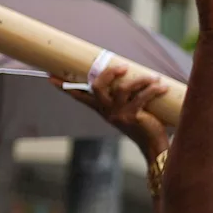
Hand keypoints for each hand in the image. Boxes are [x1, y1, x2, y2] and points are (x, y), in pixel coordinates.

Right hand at [50, 63, 169, 157]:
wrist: (153, 146)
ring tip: (154, 77)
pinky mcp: (132, 117)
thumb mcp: (130, 109)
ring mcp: (118, 115)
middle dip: (108, 73)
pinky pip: (141, 97)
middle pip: (97, 87)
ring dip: (140, 80)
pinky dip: (153, 89)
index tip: (50, 77)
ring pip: (123, 89)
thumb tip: (133, 73)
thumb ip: (127, 95)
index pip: (80, 96)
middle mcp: (107, 112)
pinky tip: (162, 86)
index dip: (66, 87)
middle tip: (123, 66)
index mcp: (103, 110)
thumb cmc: (144, 124)